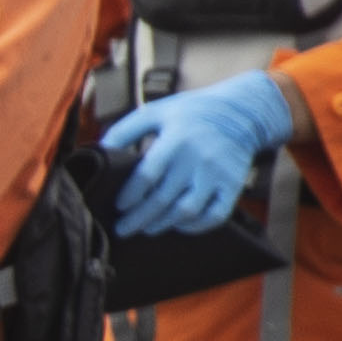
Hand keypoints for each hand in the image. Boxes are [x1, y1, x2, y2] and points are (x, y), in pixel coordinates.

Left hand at [103, 74, 295, 236]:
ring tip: (147, 228)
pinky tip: (179, 225)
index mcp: (176, 139)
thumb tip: (99, 151)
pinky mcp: (233, 186)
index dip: (130, 195)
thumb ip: (125, 130)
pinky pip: (215, 215)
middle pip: (163, 198)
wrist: (242, 111)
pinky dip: (196, 227)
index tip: (118, 206)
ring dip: (163, 224)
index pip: (147, 175)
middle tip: (123, 229)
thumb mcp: (156, 111)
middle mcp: (197, 158)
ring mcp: (217, 174)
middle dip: (138, 218)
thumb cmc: (191, 113)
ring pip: (186, 211)